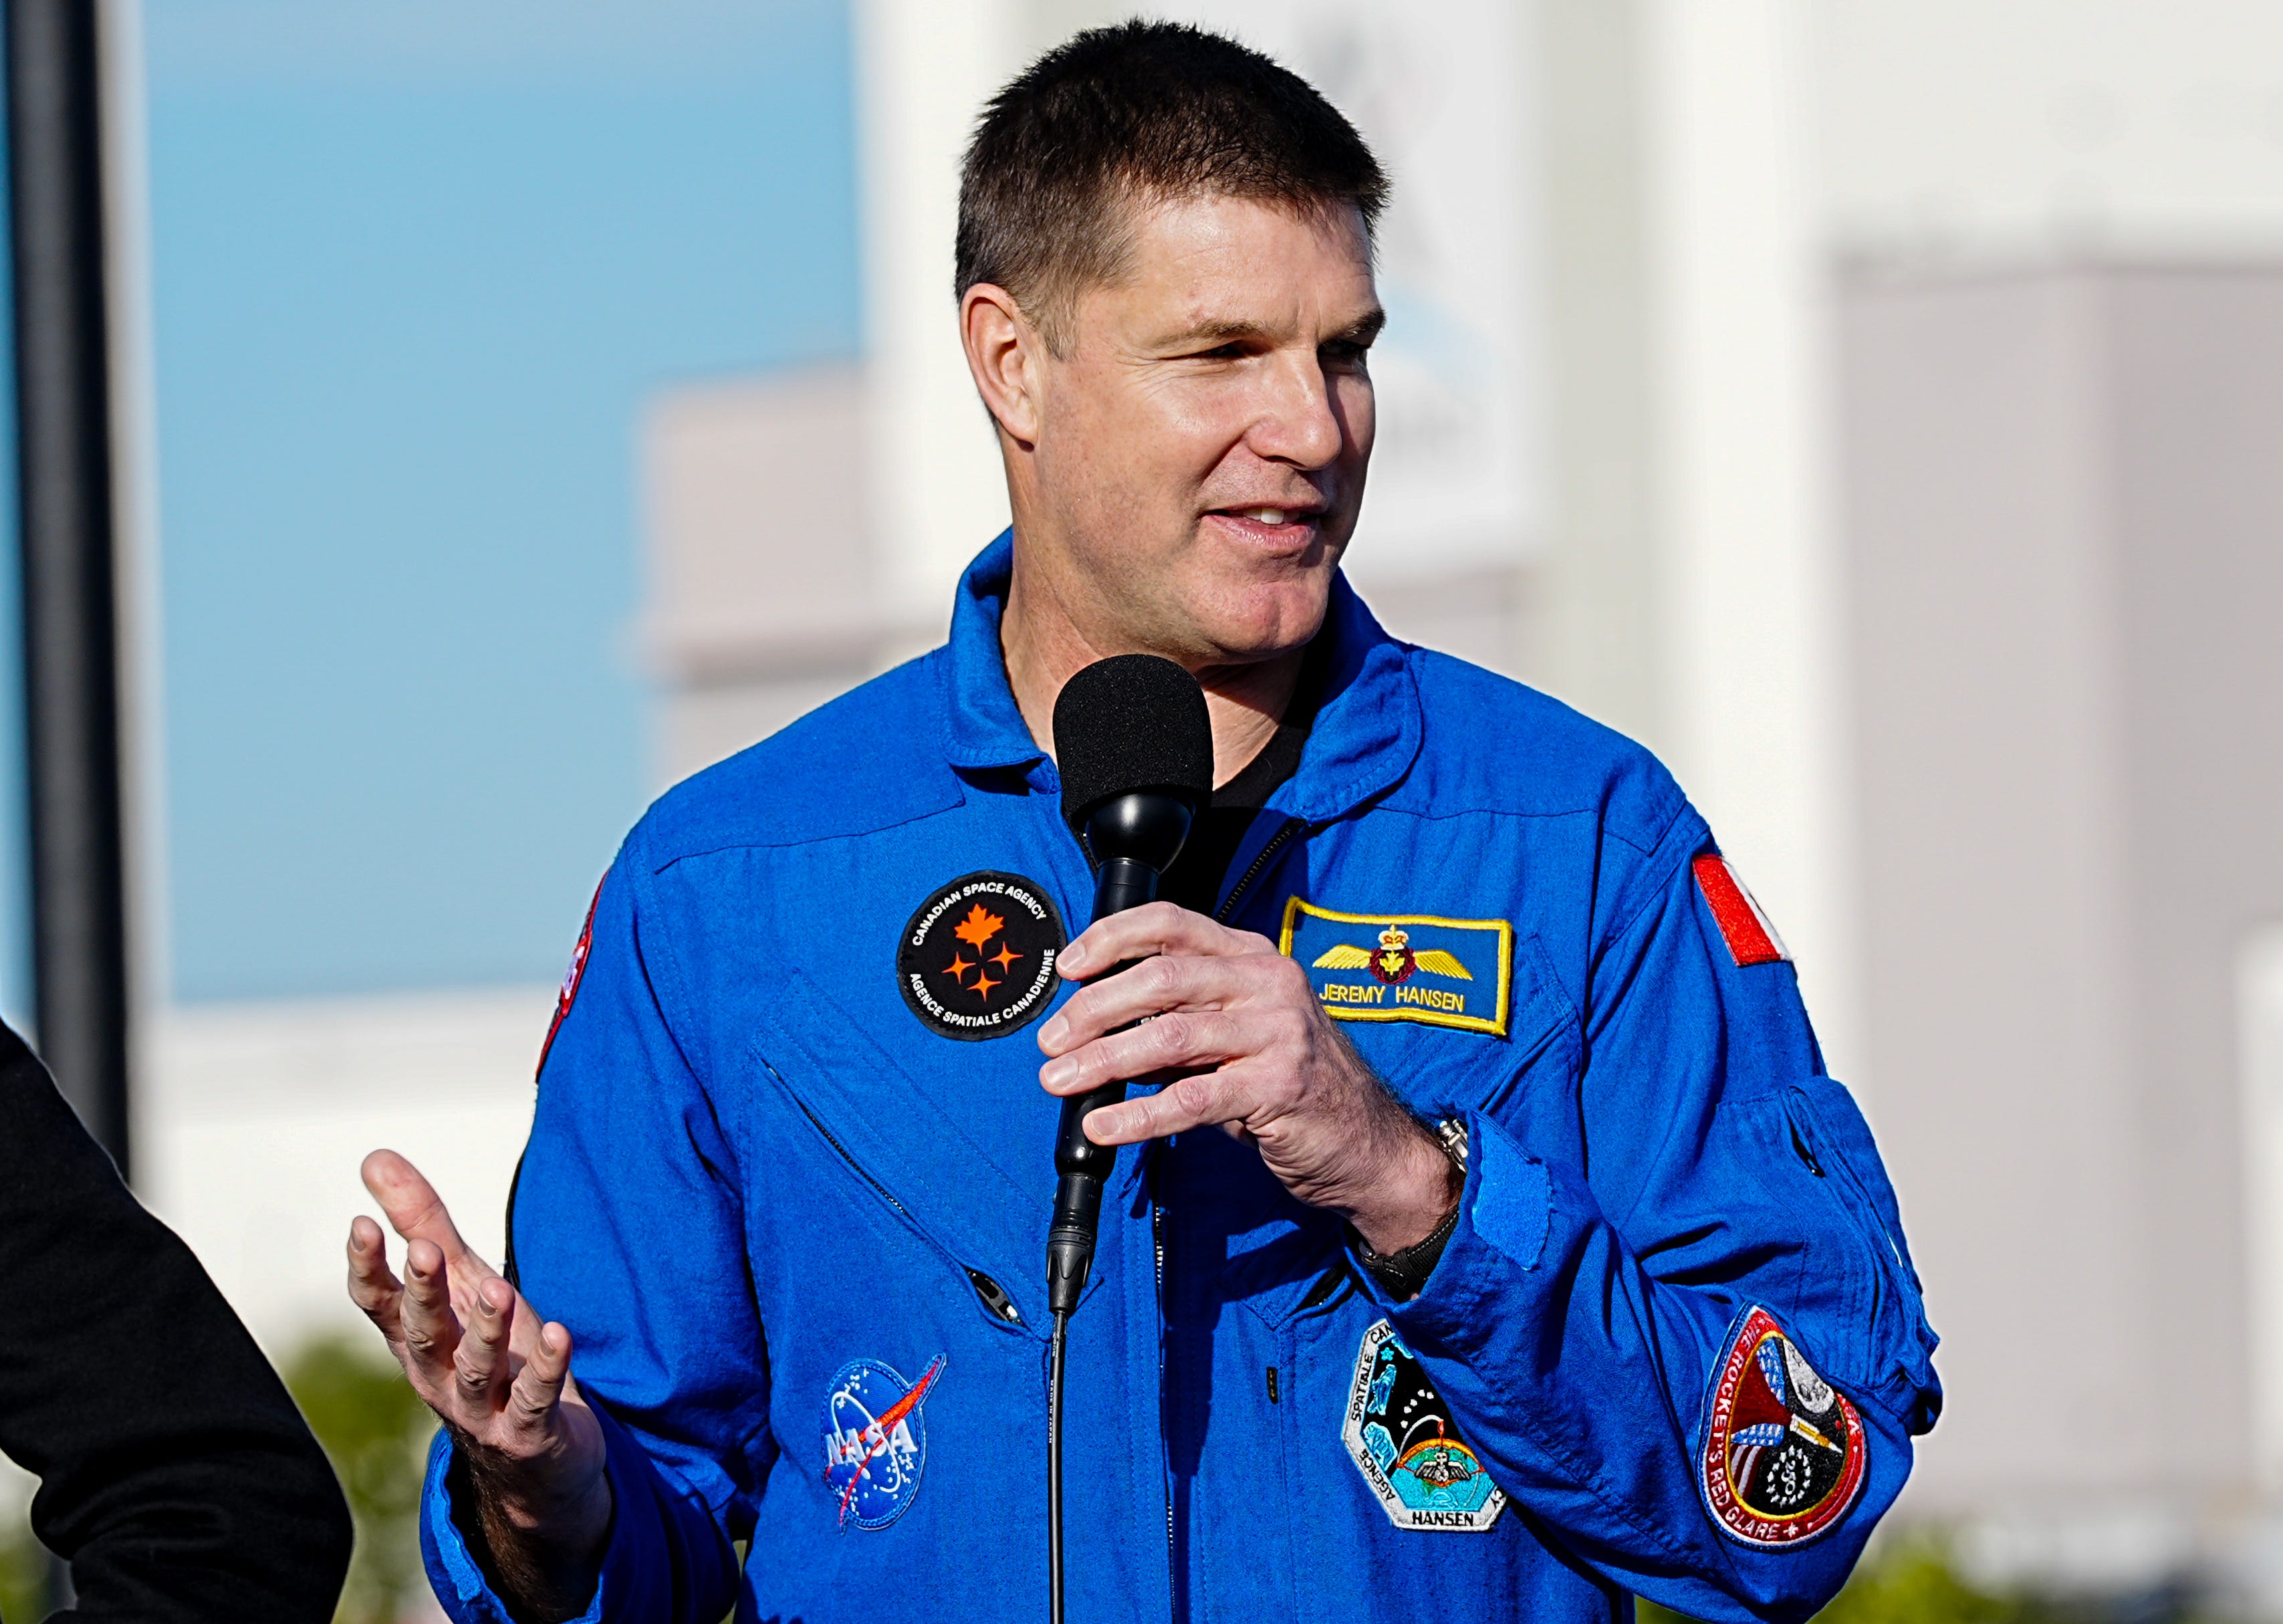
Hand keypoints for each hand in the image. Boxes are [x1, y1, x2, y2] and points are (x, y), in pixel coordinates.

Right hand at [346, 1150, 609, 1621]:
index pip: (379, 1305)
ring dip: (486, 1331)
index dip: (368, 1269)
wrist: (535, 1458)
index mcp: (419, 1339)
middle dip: (423, 1294)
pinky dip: (546, 1370)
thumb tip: (373, 1159)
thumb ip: (422, 1222)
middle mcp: (441, 1375)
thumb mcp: (461, 1284)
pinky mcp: (528, 1433)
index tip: (361, 1224)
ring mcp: (483, 1409)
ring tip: (499, 1290)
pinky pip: (535, 1400)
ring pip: (478, 1369)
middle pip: (423, 1335)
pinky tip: (560, 1335)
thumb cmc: (492, 1354)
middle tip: (424, 1250)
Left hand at [1040, 903, 1459, 1252]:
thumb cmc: (1289, 1084)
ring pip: (1170, 1036)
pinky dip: (1137, 1113)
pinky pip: (1192, 1099)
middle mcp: (1267, 982)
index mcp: (1251, 957)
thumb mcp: (1234, 1036)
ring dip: (1103, 1058)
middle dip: (1093, 1008)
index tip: (1067, 967)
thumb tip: (1095, 1025)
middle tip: (1051, 1039)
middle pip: (1162, 978)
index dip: (1112, 938)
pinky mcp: (1279, 1086)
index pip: (1172, 923)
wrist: (1365, 1141)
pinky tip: (1104, 1124)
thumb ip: (1178, 1022)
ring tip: (1059, 1079)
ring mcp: (1278, 1032)